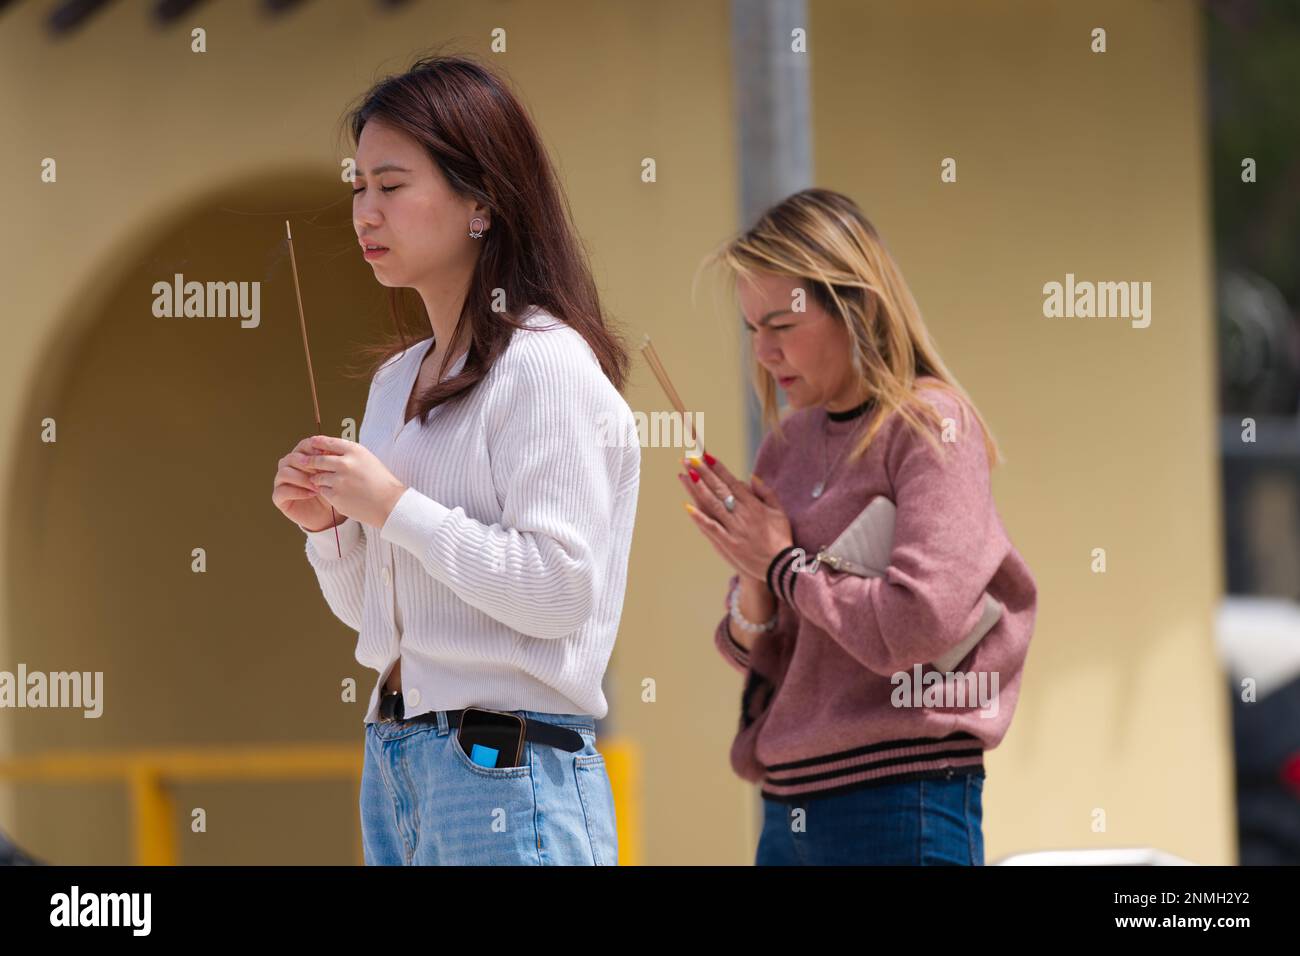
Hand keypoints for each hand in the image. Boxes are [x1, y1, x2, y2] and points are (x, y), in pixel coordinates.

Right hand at [272, 435, 340, 530]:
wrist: (329, 515)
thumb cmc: (330, 492)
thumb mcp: (332, 475)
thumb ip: (328, 462)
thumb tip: (329, 450)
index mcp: (301, 458)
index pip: (302, 446)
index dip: (312, 448)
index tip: (325, 454)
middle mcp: (288, 468)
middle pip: (291, 458)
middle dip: (306, 464)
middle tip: (321, 472)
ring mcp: (281, 482)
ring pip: (284, 473)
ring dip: (302, 478)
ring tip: (317, 486)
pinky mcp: (279, 498)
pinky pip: (282, 491)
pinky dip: (297, 491)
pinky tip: (311, 494)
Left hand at [297, 435, 408, 528]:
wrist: (389, 503)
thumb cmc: (380, 481)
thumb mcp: (367, 459)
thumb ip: (348, 454)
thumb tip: (326, 451)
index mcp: (354, 451)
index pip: (328, 442)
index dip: (316, 443)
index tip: (311, 444)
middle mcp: (345, 463)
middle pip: (317, 459)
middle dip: (309, 462)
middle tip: (304, 463)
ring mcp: (339, 480)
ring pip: (317, 477)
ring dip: (318, 479)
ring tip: (327, 482)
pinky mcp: (336, 496)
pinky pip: (322, 491)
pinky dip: (325, 492)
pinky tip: (336, 493)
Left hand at [678, 451, 792, 581]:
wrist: (781, 567)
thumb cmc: (781, 539)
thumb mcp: (779, 512)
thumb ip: (766, 493)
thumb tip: (751, 477)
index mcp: (754, 505)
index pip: (732, 482)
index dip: (718, 468)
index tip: (706, 456)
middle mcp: (743, 514)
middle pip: (719, 489)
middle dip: (703, 473)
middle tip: (689, 459)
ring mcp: (735, 529)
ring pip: (713, 504)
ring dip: (698, 489)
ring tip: (685, 475)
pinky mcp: (729, 544)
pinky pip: (712, 528)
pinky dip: (699, 518)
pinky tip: (687, 507)